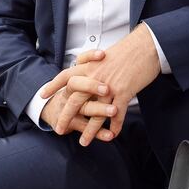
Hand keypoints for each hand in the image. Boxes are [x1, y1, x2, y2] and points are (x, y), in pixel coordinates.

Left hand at [42, 24, 161, 139]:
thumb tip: (88, 72)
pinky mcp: (124, 92)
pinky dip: (115, 126)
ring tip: (83, 142)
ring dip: (89, 130)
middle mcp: (95, 76)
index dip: (53, 85)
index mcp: (89, 66)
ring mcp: (109, 85)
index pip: (65, 76)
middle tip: (59, 129)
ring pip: (95, 112)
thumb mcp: (105, 56)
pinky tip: (112, 134)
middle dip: (66, 116)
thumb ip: (94, 66)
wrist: (145, 46)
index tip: (42, 95)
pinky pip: (117, 113)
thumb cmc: (128, 50)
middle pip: (75, 99)